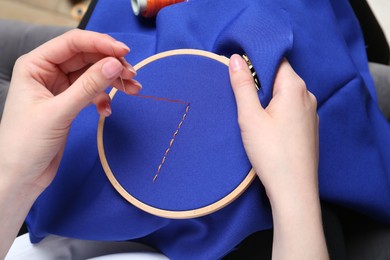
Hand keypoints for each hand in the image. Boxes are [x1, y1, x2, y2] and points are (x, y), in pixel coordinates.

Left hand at [0, 29, 139, 194]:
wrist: (19, 177)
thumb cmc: (25, 144)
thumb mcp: (59, 112)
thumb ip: (88, 86)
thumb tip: (115, 64)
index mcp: (35, 65)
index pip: (73, 43)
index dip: (101, 44)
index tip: (125, 53)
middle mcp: (47, 72)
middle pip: (86, 57)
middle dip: (111, 64)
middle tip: (132, 76)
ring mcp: (59, 88)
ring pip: (92, 74)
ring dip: (113, 81)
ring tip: (133, 90)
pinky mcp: (68, 104)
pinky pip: (92, 92)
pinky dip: (104, 99)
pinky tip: (107, 111)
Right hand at [229, 55, 318, 202]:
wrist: (293, 189)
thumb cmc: (271, 152)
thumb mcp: (250, 116)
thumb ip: (243, 85)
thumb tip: (236, 58)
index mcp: (295, 87)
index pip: (276, 60)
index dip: (256, 62)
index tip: (239, 72)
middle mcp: (307, 96)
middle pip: (281, 77)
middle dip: (261, 81)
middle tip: (241, 96)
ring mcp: (311, 113)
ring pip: (286, 94)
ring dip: (268, 98)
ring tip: (252, 114)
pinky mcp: (309, 128)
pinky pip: (292, 109)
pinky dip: (278, 110)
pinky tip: (267, 128)